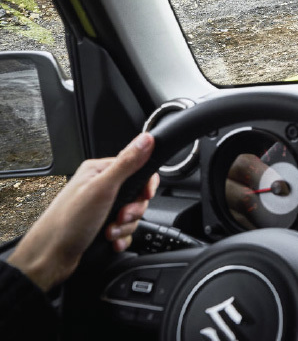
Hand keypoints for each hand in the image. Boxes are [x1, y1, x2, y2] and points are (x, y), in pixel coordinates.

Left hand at [8, 132, 158, 291]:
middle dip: (133, 211)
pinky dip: (121, 237)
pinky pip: (125, 230)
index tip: (144, 195)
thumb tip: (146, 139)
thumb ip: (127, 163)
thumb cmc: (68, 222)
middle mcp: (100, 187)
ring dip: (125, 227)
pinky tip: (110, 240)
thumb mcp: (102, 188)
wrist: (51, 257)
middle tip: (120, 216)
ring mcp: (101, 208)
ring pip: (132, 215)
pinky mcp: (102, 225)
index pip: (137, 168)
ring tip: (109, 231)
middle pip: (137, 195)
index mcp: (98, 171)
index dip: (145, 184)